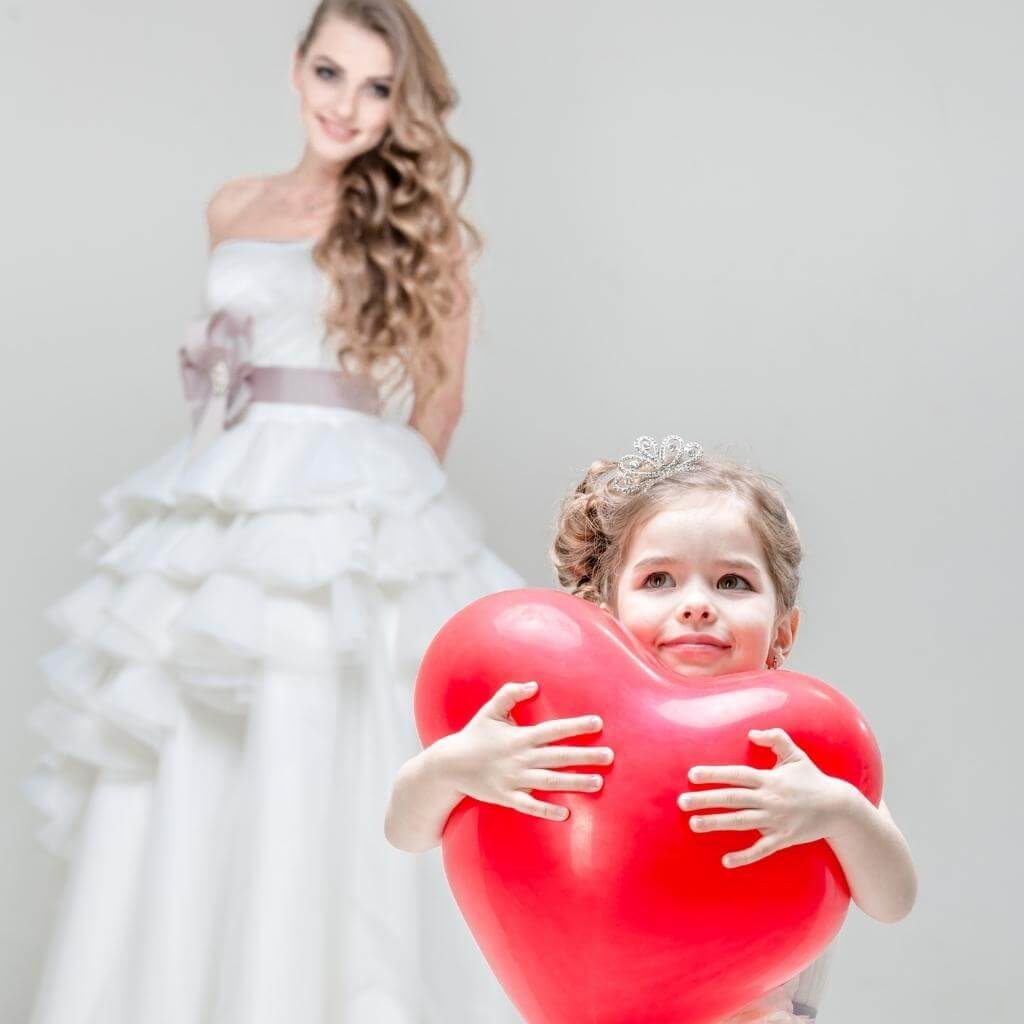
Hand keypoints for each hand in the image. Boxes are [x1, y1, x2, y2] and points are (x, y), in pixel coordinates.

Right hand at [435, 681, 613, 821]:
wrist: (449, 765)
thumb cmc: (473, 735)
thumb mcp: (489, 710)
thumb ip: (510, 694)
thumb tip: (533, 684)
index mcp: (519, 737)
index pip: (554, 730)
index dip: (576, 726)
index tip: (598, 723)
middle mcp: (520, 758)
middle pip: (559, 757)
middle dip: (586, 756)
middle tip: (610, 756)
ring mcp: (514, 780)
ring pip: (551, 781)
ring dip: (575, 782)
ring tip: (598, 782)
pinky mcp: (507, 797)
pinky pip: (530, 806)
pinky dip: (547, 811)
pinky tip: (566, 813)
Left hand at [677, 727, 852, 867]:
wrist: (839, 809)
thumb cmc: (812, 779)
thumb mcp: (796, 755)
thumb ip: (776, 739)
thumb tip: (752, 733)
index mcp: (770, 779)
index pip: (736, 775)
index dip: (714, 774)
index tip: (692, 774)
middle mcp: (770, 799)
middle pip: (733, 799)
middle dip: (706, 799)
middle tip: (682, 801)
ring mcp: (776, 821)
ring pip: (741, 823)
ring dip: (716, 823)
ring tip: (694, 824)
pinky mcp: (783, 839)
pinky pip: (761, 849)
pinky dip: (744, 856)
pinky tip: (726, 860)